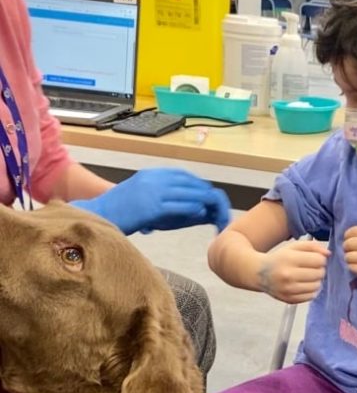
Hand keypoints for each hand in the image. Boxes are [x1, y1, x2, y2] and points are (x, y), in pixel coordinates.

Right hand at [71, 169, 230, 235]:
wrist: (98, 215)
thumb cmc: (122, 213)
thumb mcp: (148, 203)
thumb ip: (170, 203)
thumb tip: (199, 211)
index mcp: (153, 175)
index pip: (186, 177)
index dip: (202, 189)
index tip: (213, 202)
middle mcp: (155, 179)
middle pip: (193, 184)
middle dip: (211, 197)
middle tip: (222, 213)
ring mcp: (154, 191)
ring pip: (190, 193)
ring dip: (208, 205)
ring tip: (218, 217)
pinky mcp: (152, 206)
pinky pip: (180, 205)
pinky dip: (195, 210)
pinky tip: (203, 217)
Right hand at [257, 240, 329, 302]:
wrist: (260, 274)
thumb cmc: (279, 258)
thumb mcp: (293, 247)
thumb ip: (312, 246)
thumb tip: (328, 254)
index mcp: (289, 259)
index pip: (319, 260)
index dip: (320, 259)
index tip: (315, 259)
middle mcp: (288, 275)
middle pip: (319, 273)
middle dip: (319, 269)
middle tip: (311, 268)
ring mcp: (288, 290)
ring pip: (317, 286)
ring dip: (316, 280)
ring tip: (308, 276)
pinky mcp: (290, 299)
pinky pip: (311, 296)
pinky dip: (311, 290)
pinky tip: (304, 284)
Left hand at [343, 226, 356, 281]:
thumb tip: (352, 236)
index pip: (353, 231)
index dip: (348, 235)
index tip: (348, 238)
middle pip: (349, 243)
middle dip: (346, 247)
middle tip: (350, 250)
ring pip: (348, 256)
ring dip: (349, 258)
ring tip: (354, 259)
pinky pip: (351, 267)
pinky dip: (352, 266)